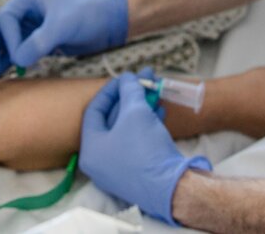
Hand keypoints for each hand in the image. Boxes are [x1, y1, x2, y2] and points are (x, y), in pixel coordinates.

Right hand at [0, 0, 127, 78]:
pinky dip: (7, 60)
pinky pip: (14, 48)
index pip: (5, 18)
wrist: (108, 23)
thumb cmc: (89, 16)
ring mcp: (29, 22)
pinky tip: (0, 74)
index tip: (18, 59)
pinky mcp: (35, 36)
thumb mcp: (64, 25)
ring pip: (3, 39)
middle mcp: (26, 6)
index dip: (7, 40)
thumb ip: (40, 41)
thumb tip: (17, 60)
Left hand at [80, 73, 211, 223]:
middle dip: (131, 96)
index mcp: (91, 150)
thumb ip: (129, 90)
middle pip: (113, 119)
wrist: (173, 187)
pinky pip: (138, 141)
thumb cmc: (145, 150)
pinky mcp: (138, 172)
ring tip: (156, 91)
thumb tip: (127, 78)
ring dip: (142, 107)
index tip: (126, 77)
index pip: (94, 111)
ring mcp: (120, 169)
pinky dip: (147, 124)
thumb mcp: (136, 112)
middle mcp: (101, 162)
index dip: (111, 89)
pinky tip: (160, 110)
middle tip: (145, 80)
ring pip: (128, 129)